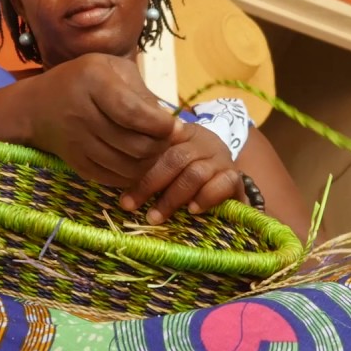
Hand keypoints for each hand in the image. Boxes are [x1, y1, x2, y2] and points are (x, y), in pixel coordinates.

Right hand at [25, 54, 176, 187]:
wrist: (36, 107)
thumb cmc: (84, 80)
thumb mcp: (112, 68)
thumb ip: (142, 92)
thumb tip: (172, 126)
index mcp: (93, 81)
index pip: (133, 113)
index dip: (160, 125)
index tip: (175, 126)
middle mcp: (81, 113)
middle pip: (134, 145)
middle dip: (160, 146)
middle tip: (166, 139)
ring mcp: (76, 142)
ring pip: (127, 167)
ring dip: (149, 163)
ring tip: (153, 149)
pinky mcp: (76, 164)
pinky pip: (113, 179)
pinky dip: (131, 175)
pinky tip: (136, 160)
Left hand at [123, 122, 245, 223]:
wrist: (230, 181)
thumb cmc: (190, 172)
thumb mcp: (168, 161)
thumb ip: (148, 163)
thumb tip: (115, 175)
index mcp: (182, 134)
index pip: (157, 141)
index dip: (138, 166)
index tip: (121, 191)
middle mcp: (203, 142)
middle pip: (175, 158)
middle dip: (150, 184)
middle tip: (130, 206)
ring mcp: (221, 159)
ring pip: (195, 173)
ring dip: (172, 197)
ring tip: (155, 216)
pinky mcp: (235, 178)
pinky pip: (223, 184)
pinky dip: (205, 198)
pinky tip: (191, 210)